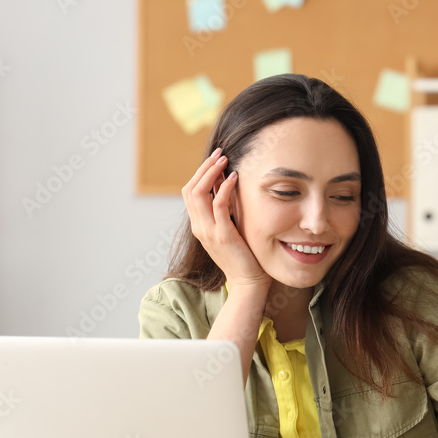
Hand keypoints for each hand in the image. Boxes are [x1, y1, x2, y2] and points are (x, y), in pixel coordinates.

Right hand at [182, 149, 270, 291]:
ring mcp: (209, 232)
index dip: (200, 173)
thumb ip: (225, 213)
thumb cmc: (244, 256)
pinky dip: (224, 188)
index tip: (215, 160)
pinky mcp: (223, 235)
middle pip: (190, 189)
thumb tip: (228, 188)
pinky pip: (218, 205)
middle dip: (204, 168)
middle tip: (219, 154)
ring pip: (199, 194)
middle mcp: (199, 227)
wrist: (247, 282)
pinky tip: (234, 178)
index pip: (189, 192)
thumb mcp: (230, 230)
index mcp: (199, 226)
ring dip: (211, 173)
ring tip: (225, 161)